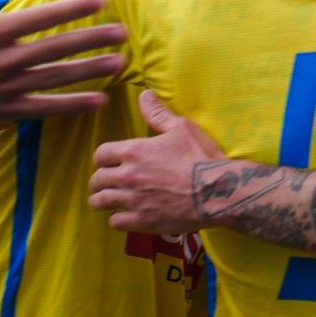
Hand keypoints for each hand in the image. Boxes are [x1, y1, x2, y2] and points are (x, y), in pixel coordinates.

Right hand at [0, 0, 126, 125]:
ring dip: (90, 70)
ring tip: (119, 62)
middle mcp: (2, 59)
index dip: (72, 8)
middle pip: (56, 47)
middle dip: (92, 39)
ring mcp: (5, 86)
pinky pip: (46, 108)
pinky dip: (73, 105)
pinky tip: (98, 100)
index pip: (40, 17)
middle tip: (122, 32)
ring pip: (57, 77)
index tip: (100, 0)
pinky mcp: (6, 109)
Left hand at [90, 90, 225, 234]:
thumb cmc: (201, 157)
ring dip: (103, 200)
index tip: (108, 162)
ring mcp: (134, 201)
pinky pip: (116, 222)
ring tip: (109, 200)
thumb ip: (158, 113)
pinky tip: (126, 215)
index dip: (103, 158)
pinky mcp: (143, 221)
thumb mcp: (181, 128)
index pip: (100, 155)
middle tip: (107, 183)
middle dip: (100, 180)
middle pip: (97, 180)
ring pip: (101, 202)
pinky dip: (118, 219)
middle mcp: (128, 176)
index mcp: (134, 151)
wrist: (218, 190)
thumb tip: (144, 94)